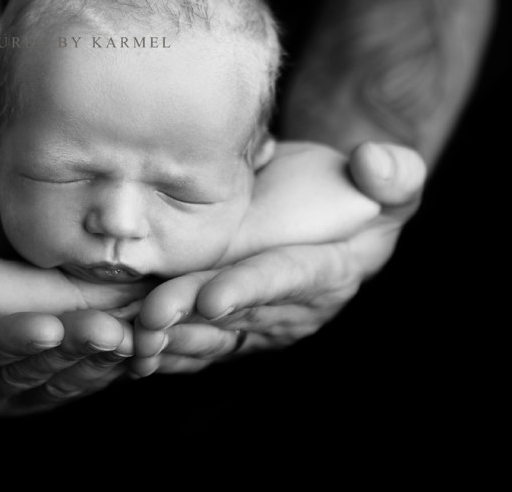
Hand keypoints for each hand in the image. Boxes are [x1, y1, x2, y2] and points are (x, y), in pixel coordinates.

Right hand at [0, 219, 136, 415]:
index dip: (3, 340)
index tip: (41, 322)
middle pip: (24, 373)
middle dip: (66, 351)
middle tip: (104, 330)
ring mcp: (14, 394)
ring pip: (62, 380)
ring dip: (99, 358)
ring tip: (131, 333)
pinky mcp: (50, 389)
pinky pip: (85, 380)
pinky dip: (115, 364)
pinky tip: (144, 343)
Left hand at [131, 142, 425, 374]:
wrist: (338, 216)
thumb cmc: (365, 194)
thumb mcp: (395, 180)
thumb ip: (393, 174)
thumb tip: (371, 163)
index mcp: (330, 272)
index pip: (288, 279)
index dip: (252, 289)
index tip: (213, 298)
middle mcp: (292, 309)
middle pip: (236, 313)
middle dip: (190, 316)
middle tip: (148, 317)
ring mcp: (259, 322)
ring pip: (207, 334)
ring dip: (165, 338)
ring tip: (122, 337)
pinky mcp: (232, 326)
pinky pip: (192, 341)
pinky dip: (156, 347)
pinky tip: (116, 348)